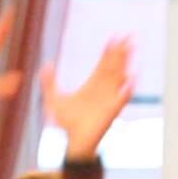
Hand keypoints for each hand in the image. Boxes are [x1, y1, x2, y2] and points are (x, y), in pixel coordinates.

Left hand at [40, 37, 134, 157]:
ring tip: (131, 49)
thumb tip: (46, 64)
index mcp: (92, 85)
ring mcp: (109, 99)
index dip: (108, 51)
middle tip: (128, 36)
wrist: (73, 143)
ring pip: (119, 77)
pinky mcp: (111, 111)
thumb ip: (49, 82)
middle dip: (121, 52)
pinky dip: (126, 90)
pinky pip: (121, 99)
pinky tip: (131, 79)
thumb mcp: (54, 99)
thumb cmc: (67, 124)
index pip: (103, 64)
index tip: (114, 37)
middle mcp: (103, 90)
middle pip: (114, 66)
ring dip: (125, 63)